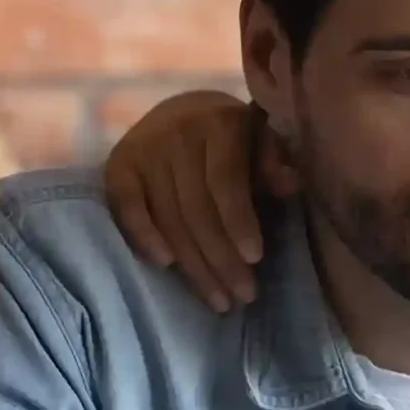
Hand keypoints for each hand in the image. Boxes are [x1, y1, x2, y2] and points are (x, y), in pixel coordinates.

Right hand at [104, 91, 294, 311]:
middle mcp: (177, 132)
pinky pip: (127, 207)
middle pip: (197, 208)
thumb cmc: (233, 136)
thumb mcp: (261, 140)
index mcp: (219, 122)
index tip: (255, 259)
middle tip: (242, 294)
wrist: (182, 111)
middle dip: (221, 258)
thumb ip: (272, 162)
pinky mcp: (118, 164)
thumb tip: (291, 184)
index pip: (226, 180)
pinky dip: (144, 237)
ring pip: (168, 217)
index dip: (239, 221)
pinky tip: (166, 265)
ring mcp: (144, 148)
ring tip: (217, 298)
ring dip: (192, 264)